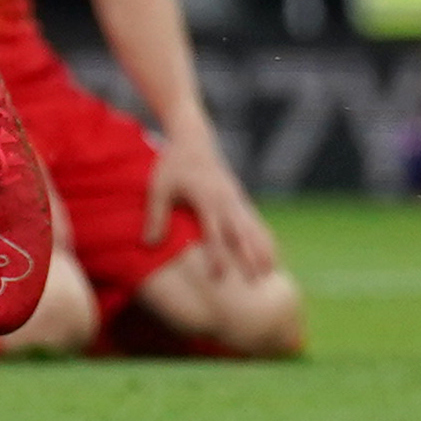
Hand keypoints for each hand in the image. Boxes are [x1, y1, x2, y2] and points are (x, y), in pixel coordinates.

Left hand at [145, 130, 278, 279]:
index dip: (217, 255)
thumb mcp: (159, 186)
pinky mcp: (239, 198)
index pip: (213, 232)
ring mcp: (235, 198)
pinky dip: (264, 237)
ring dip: (263, 248)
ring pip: (254, 227)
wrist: (193, 138)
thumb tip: (149, 244)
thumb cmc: (172, 163)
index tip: (219, 276)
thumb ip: (156, 215)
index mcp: (206, 198)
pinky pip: (255, 221)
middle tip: (257, 282)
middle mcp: (225, 200)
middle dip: (250, 256)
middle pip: (241, 232)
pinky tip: (271, 254)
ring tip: (272, 273)